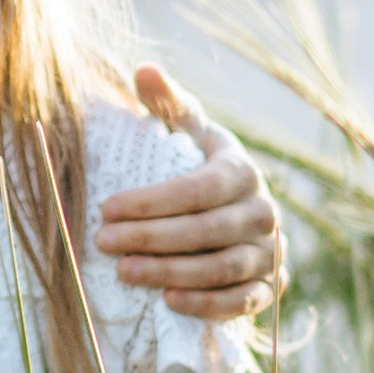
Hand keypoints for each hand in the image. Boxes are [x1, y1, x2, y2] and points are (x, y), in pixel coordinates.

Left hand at [95, 66, 285, 320]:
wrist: (239, 216)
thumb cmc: (200, 168)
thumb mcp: (187, 132)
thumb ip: (166, 103)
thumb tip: (143, 69)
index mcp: (241, 171)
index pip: (197, 188)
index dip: (151, 201)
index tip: (106, 208)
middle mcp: (263, 211)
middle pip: (205, 230)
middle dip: (150, 238)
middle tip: (103, 242)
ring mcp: (270, 252)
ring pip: (221, 267)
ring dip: (171, 272)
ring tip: (124, 272)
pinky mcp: (270, 287)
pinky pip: (241, 300)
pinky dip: (206, 303)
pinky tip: (167, 300)